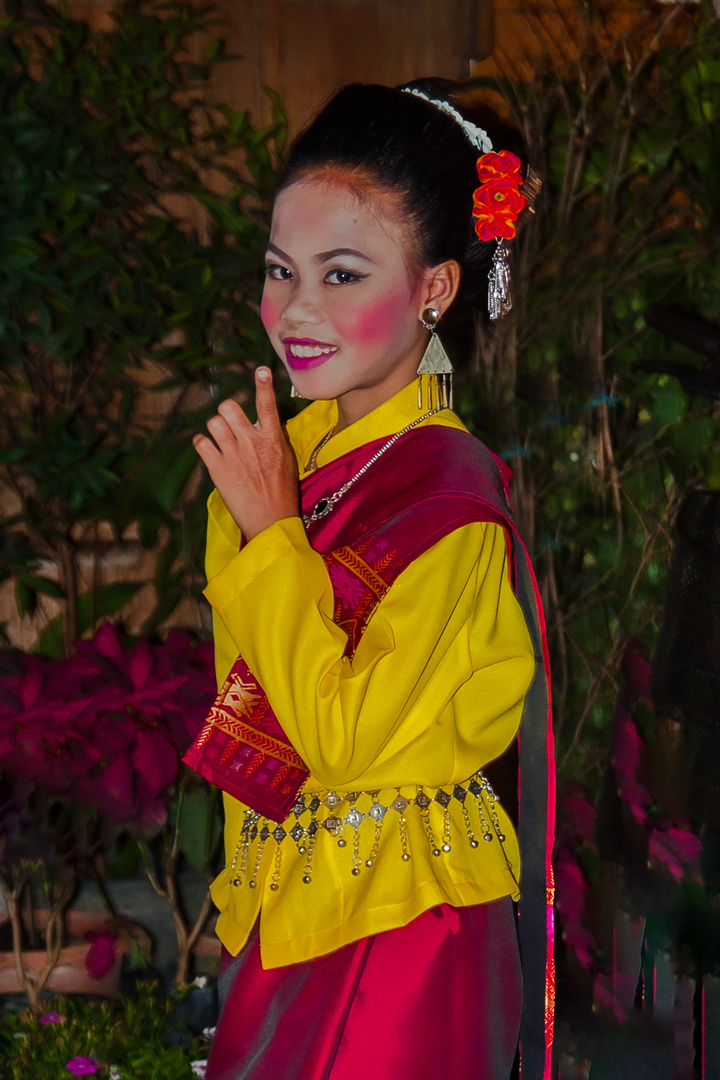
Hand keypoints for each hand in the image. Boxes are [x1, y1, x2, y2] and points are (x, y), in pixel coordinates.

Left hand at [193, 368, 299, 540]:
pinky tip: (209, 452)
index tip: (261, 370)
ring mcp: (233, 455)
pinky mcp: (218, 469)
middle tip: (230, 425)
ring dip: (215, 429)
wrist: (272, 522)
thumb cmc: (282, 494)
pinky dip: (202, 444)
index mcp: (273, 440)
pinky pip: (201, 443)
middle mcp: (252, 442)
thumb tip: (260, 426)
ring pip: (213, 423)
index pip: (267, 405)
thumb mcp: (285, 461)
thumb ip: (271, 440)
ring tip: (220, 441)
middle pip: (228, 407)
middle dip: (226, 412)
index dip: (263, 385)